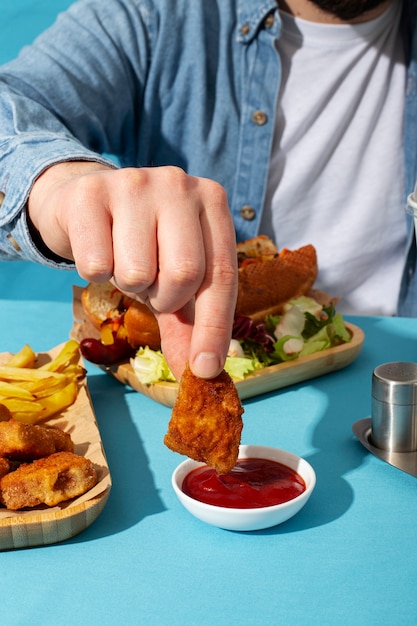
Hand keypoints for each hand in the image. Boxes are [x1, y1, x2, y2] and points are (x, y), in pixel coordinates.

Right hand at [28, 162, 237, 379]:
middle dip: (165, 298)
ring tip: (123, 261)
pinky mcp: (90, 192)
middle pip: (184, 274)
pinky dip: (95, 272)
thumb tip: (200, 373)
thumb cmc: (141, 242)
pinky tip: (97, 249)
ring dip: (128, 285)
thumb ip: (191, 321)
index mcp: (212, 202)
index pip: (221, 275)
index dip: (214, 328)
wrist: (84, 202)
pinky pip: (96, 265)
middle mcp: (179, 184)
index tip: (205, 369)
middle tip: (152, 287)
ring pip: (138, 273)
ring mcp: (134, 182)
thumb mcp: (173, 278)